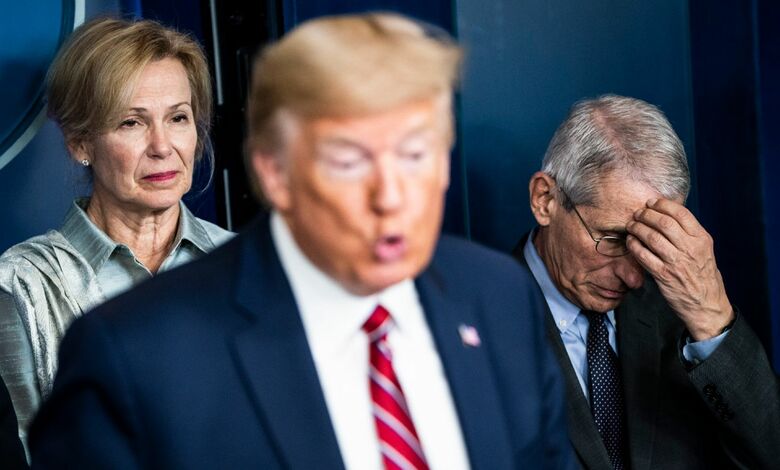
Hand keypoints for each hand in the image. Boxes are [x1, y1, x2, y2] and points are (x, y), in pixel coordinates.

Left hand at [626, 198, 733, 340]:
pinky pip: (643, 255)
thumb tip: (668, 214)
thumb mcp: (704, 250)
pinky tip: (630, 241)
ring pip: (651, 237)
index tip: (651, 203)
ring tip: (631, 225)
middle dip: (646, 214)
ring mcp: (676, 262)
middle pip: (663, 222)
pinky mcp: (663, 275)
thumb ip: (689, 234)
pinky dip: (634, 245)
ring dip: (637, 228)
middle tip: (637, 213)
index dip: (662, 204)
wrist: (706, 304)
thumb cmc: (703, 275)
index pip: (681, 213)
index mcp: (701, 239)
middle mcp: (690, 248)